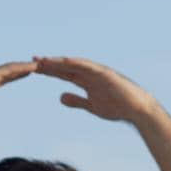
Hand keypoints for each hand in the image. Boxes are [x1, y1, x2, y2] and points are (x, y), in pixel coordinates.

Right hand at [0, 62, 37, 122]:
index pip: (5, 79)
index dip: (16, 76)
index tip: (28, 74)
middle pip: (11, 71)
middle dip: (24, 69)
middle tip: (40, 65)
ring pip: (12, 68)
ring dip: (26, 66)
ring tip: (42, 63)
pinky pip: (9, 69)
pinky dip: (21, 67)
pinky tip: (32, 67)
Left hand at [31, 55, 154, 122]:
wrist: (137, 110)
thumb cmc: (117, 107)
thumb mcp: (91, 106)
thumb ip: (77, 100)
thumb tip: (60, 97)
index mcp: (86, 81)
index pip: (64, 74)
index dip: (50, 71)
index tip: (34, 70)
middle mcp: (90, 73)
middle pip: (66, 67)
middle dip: (50, 64)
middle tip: (33, 60)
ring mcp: (98, 72)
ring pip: (75, 64)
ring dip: (60, 61)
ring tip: (45, 60)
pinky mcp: (106, 74)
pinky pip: (90, 67)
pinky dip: (77, 62)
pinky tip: (65, 60)